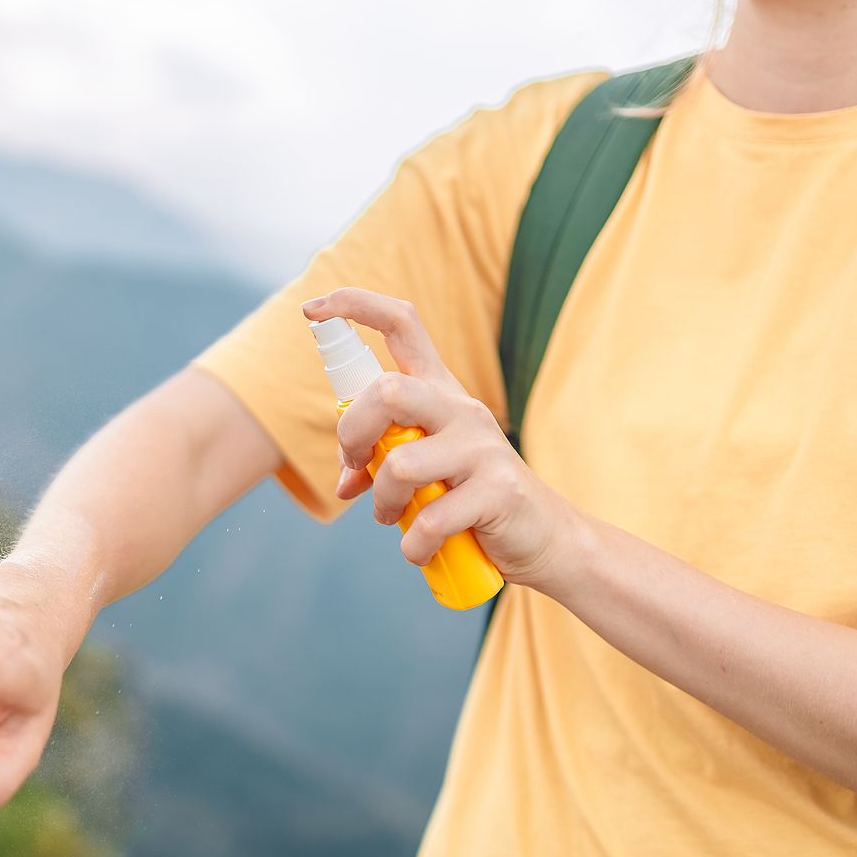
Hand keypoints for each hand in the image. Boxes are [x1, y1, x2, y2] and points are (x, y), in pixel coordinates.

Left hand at [301, 287, 589, 591]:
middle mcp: (461, 409)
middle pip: (389, 391)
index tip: (312, 311)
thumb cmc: (474, 499)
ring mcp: (483, 448)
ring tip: (392, 518)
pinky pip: (431, 519)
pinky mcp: (499, 491)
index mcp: (440, 392)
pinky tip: (421, 549)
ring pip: (401, 464)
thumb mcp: (426, 470)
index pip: (401, 324)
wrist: (545, 538)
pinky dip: (414, 545)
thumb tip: (344, 482)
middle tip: (354, 466)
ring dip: (382, 502)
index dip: (354, 306)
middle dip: (352, 432)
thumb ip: (382, 463)